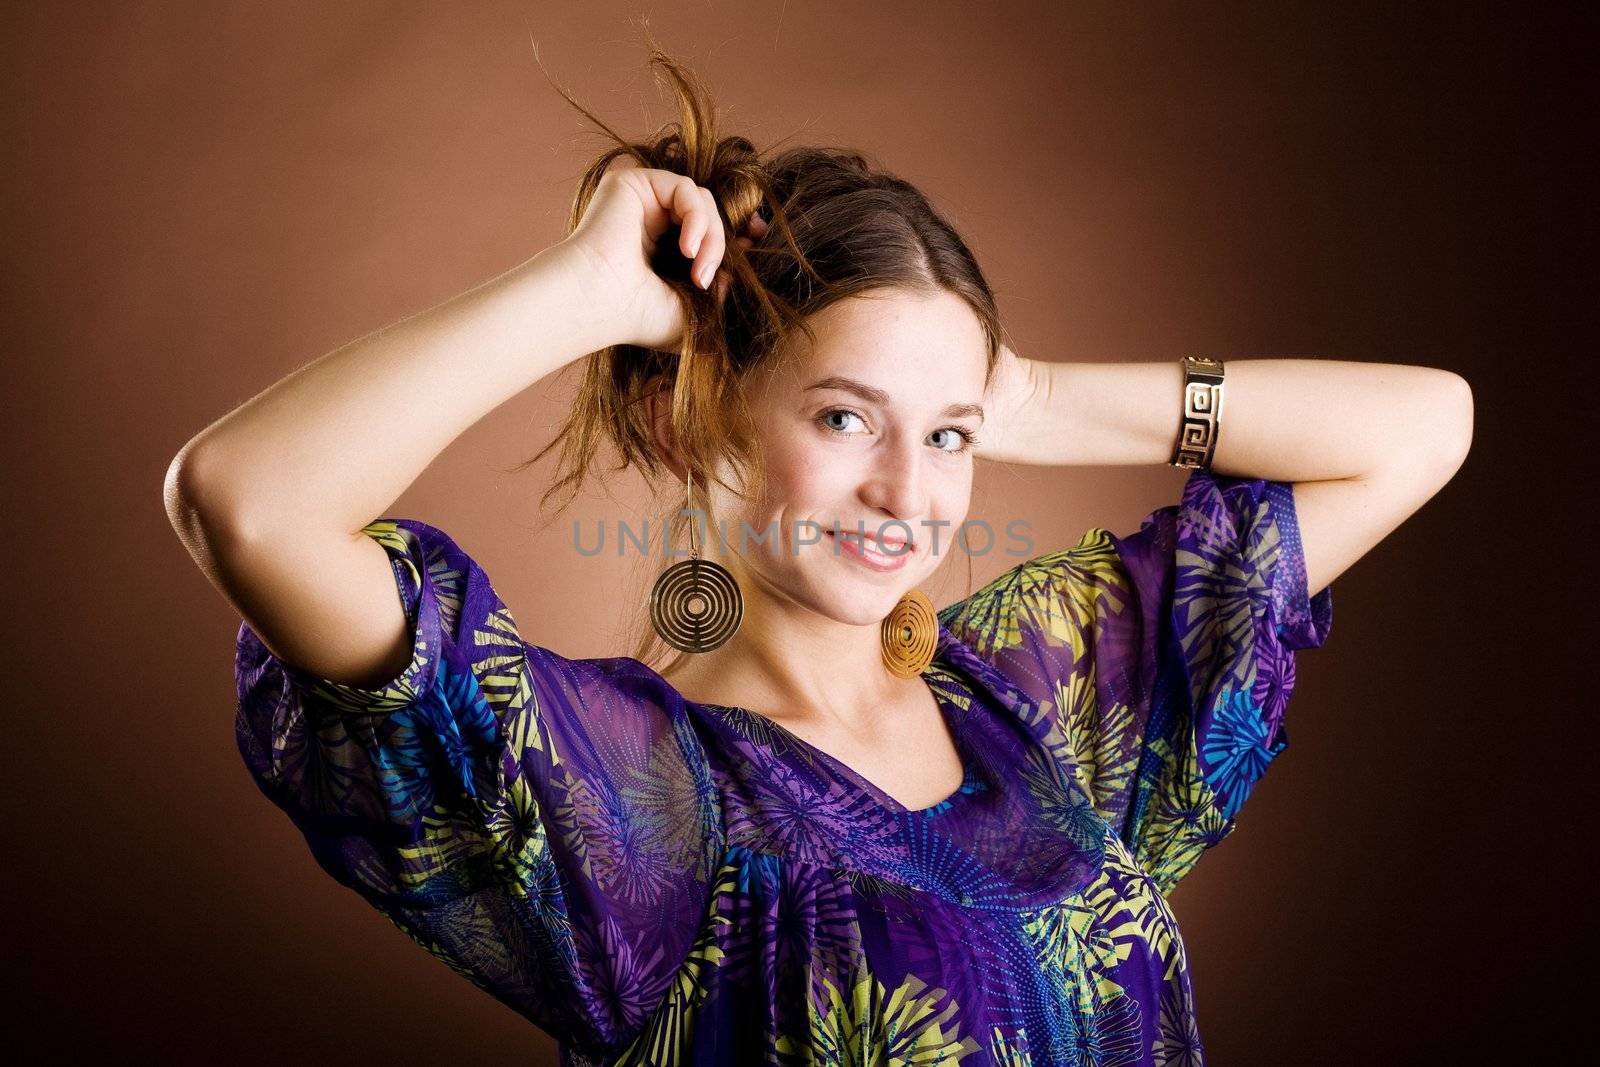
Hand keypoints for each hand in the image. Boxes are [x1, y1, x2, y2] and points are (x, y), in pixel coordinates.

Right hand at [556, 158, 768, 350]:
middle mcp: (650, 223)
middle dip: (722, 242)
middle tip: (708, 278)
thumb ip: (717, 293)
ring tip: (698, 271)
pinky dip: (696, 218)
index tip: (755, 242)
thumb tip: (730, 274)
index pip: (706, 230)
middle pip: (708, 214)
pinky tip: (688, 248)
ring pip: (701, 201)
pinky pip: (685, 188)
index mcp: (660, 250)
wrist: (597, 304)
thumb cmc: (635, 317)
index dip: (736, 233)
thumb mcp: (691, 312)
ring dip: (710, 237)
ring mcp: (641, 202)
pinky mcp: (633, 184)